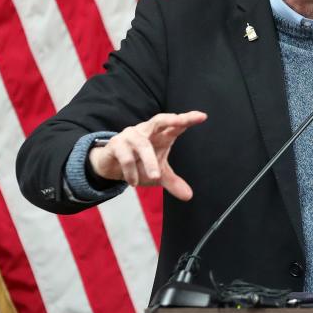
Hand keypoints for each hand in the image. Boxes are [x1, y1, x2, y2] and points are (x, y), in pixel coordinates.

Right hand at [88, 111, 206, 200]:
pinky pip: (126, 157)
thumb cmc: (139, 163)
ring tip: (155, 177)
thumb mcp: (158, 173)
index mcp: (160, 134)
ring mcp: (130, 135)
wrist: (110, 166)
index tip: (202, 116)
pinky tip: (134, 182)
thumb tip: (188, 196)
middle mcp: (146, 130)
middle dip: (172, 120)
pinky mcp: (115, 144)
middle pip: (160, 120)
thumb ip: (173, 182)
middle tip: (183, 121)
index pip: (176, 125)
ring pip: (143, 145)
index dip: (188, 119)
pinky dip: (132, 172)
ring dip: (149, 162)